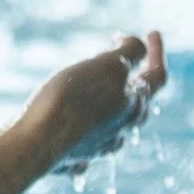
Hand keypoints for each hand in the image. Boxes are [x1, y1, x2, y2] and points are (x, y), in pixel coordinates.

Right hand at [21, 30, 166, 170]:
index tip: (152, 33)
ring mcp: (99, 146)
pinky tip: (77, 134)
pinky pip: (85, 148)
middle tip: (125, 67)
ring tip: (104, 100)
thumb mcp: (106, 65)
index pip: (157, 75)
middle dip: (135, 83)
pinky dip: (85, 138)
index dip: (156, 52)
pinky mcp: (74, 160)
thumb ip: (129, 53)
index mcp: (133, 103)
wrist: (37, 140)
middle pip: (139, 104)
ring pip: (115, 128)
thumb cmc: (70, 99)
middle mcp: (121, 127)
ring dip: (114, 112)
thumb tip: (138, 46)